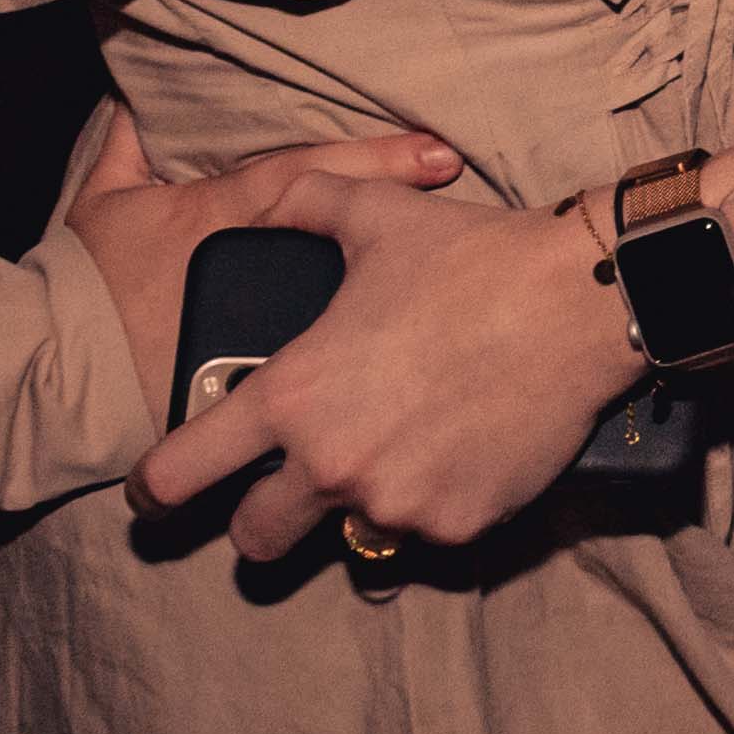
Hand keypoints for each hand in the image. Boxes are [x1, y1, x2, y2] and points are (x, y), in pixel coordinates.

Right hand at [57, 98, 460, 406]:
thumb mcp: (104, 211)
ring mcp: (270, 336)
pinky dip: (380, 377)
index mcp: (225, 215)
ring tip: (477, 294)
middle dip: (420, 231)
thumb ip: (125, 155)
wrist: (57, 372)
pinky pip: (331, 381)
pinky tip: (432, 380)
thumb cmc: (86, 286)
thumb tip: (133, 111)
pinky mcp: (269, 396)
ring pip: (355, 313)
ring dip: (415, 302)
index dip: (381, 161)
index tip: (443, 153)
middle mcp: (261, 270)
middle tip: (485, 217)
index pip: (315, 177)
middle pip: (355, 244)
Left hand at [124, 164, 646, 563]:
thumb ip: (306, 201)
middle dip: (260, 523)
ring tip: (404, 448)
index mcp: (292, 396)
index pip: (182, 472)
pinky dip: (434, 503)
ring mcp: (397, 504)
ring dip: (362, 504)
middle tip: (284, 495)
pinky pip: (426, 532)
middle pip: (255, 541)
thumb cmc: (473, 256)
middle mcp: (332, 465)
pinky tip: (463, 451)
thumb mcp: (376, 216)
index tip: (152, 496)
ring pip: (350, 535)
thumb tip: (273, 193)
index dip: (155, 489)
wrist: (581, 301)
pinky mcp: (459, 525)